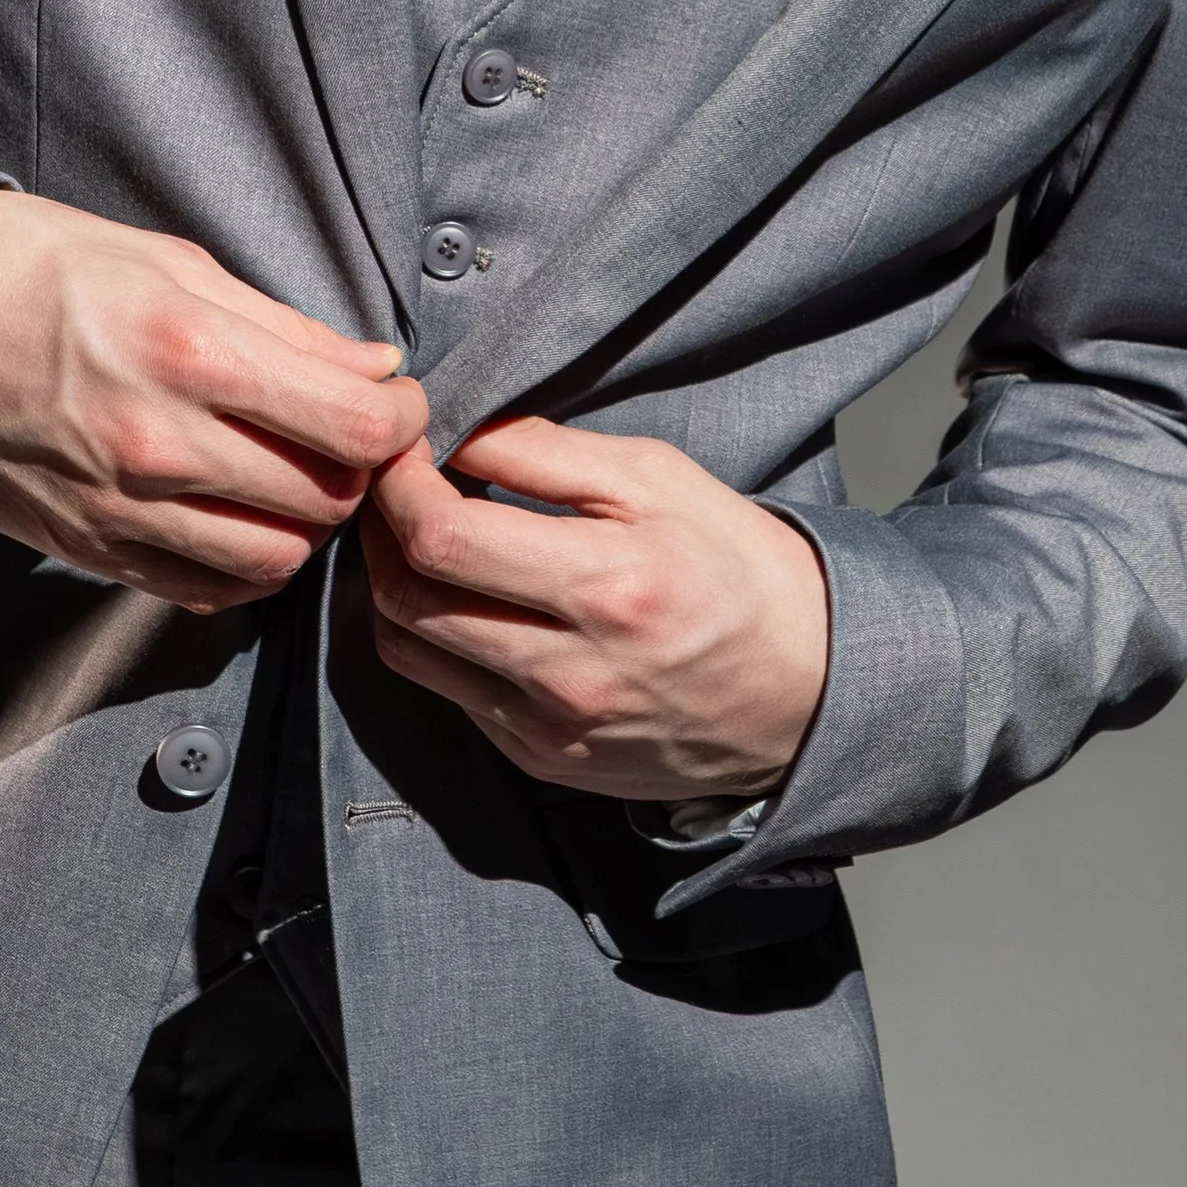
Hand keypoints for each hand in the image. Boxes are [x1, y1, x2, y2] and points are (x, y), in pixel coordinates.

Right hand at [0, 190, 427, 612]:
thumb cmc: (31, 264)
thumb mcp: (170, 260)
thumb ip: (283, 328)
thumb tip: (374, 370)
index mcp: (190, 351)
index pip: (356, 426)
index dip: (403, 420)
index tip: (396, 401)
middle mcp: (159, 442)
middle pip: (326, 498)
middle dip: (359, 471)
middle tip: (347, 435)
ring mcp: (118, 507)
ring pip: (275, 559)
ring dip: (305, 526)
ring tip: (294, 477)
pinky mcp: (84, 547)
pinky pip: (202, 589)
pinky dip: (242, 566)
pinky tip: (237, 517)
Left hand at [363, 415, 830, 801]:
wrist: (808, 689)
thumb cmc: (737, 568)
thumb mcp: (659, 478)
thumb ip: (546, 452)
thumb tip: (453, 427)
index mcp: (608, 586)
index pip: (444, 538)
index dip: (399, 483)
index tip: (406, 446)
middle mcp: (571, 671)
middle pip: (409, 597)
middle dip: (379, 527)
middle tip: (393, 482)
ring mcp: (552, 728)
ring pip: (411, 650)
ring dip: (391, 582)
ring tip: (417, 532)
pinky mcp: (543, 759)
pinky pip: (449, 692)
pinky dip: (433, 634)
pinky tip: (462, 594)